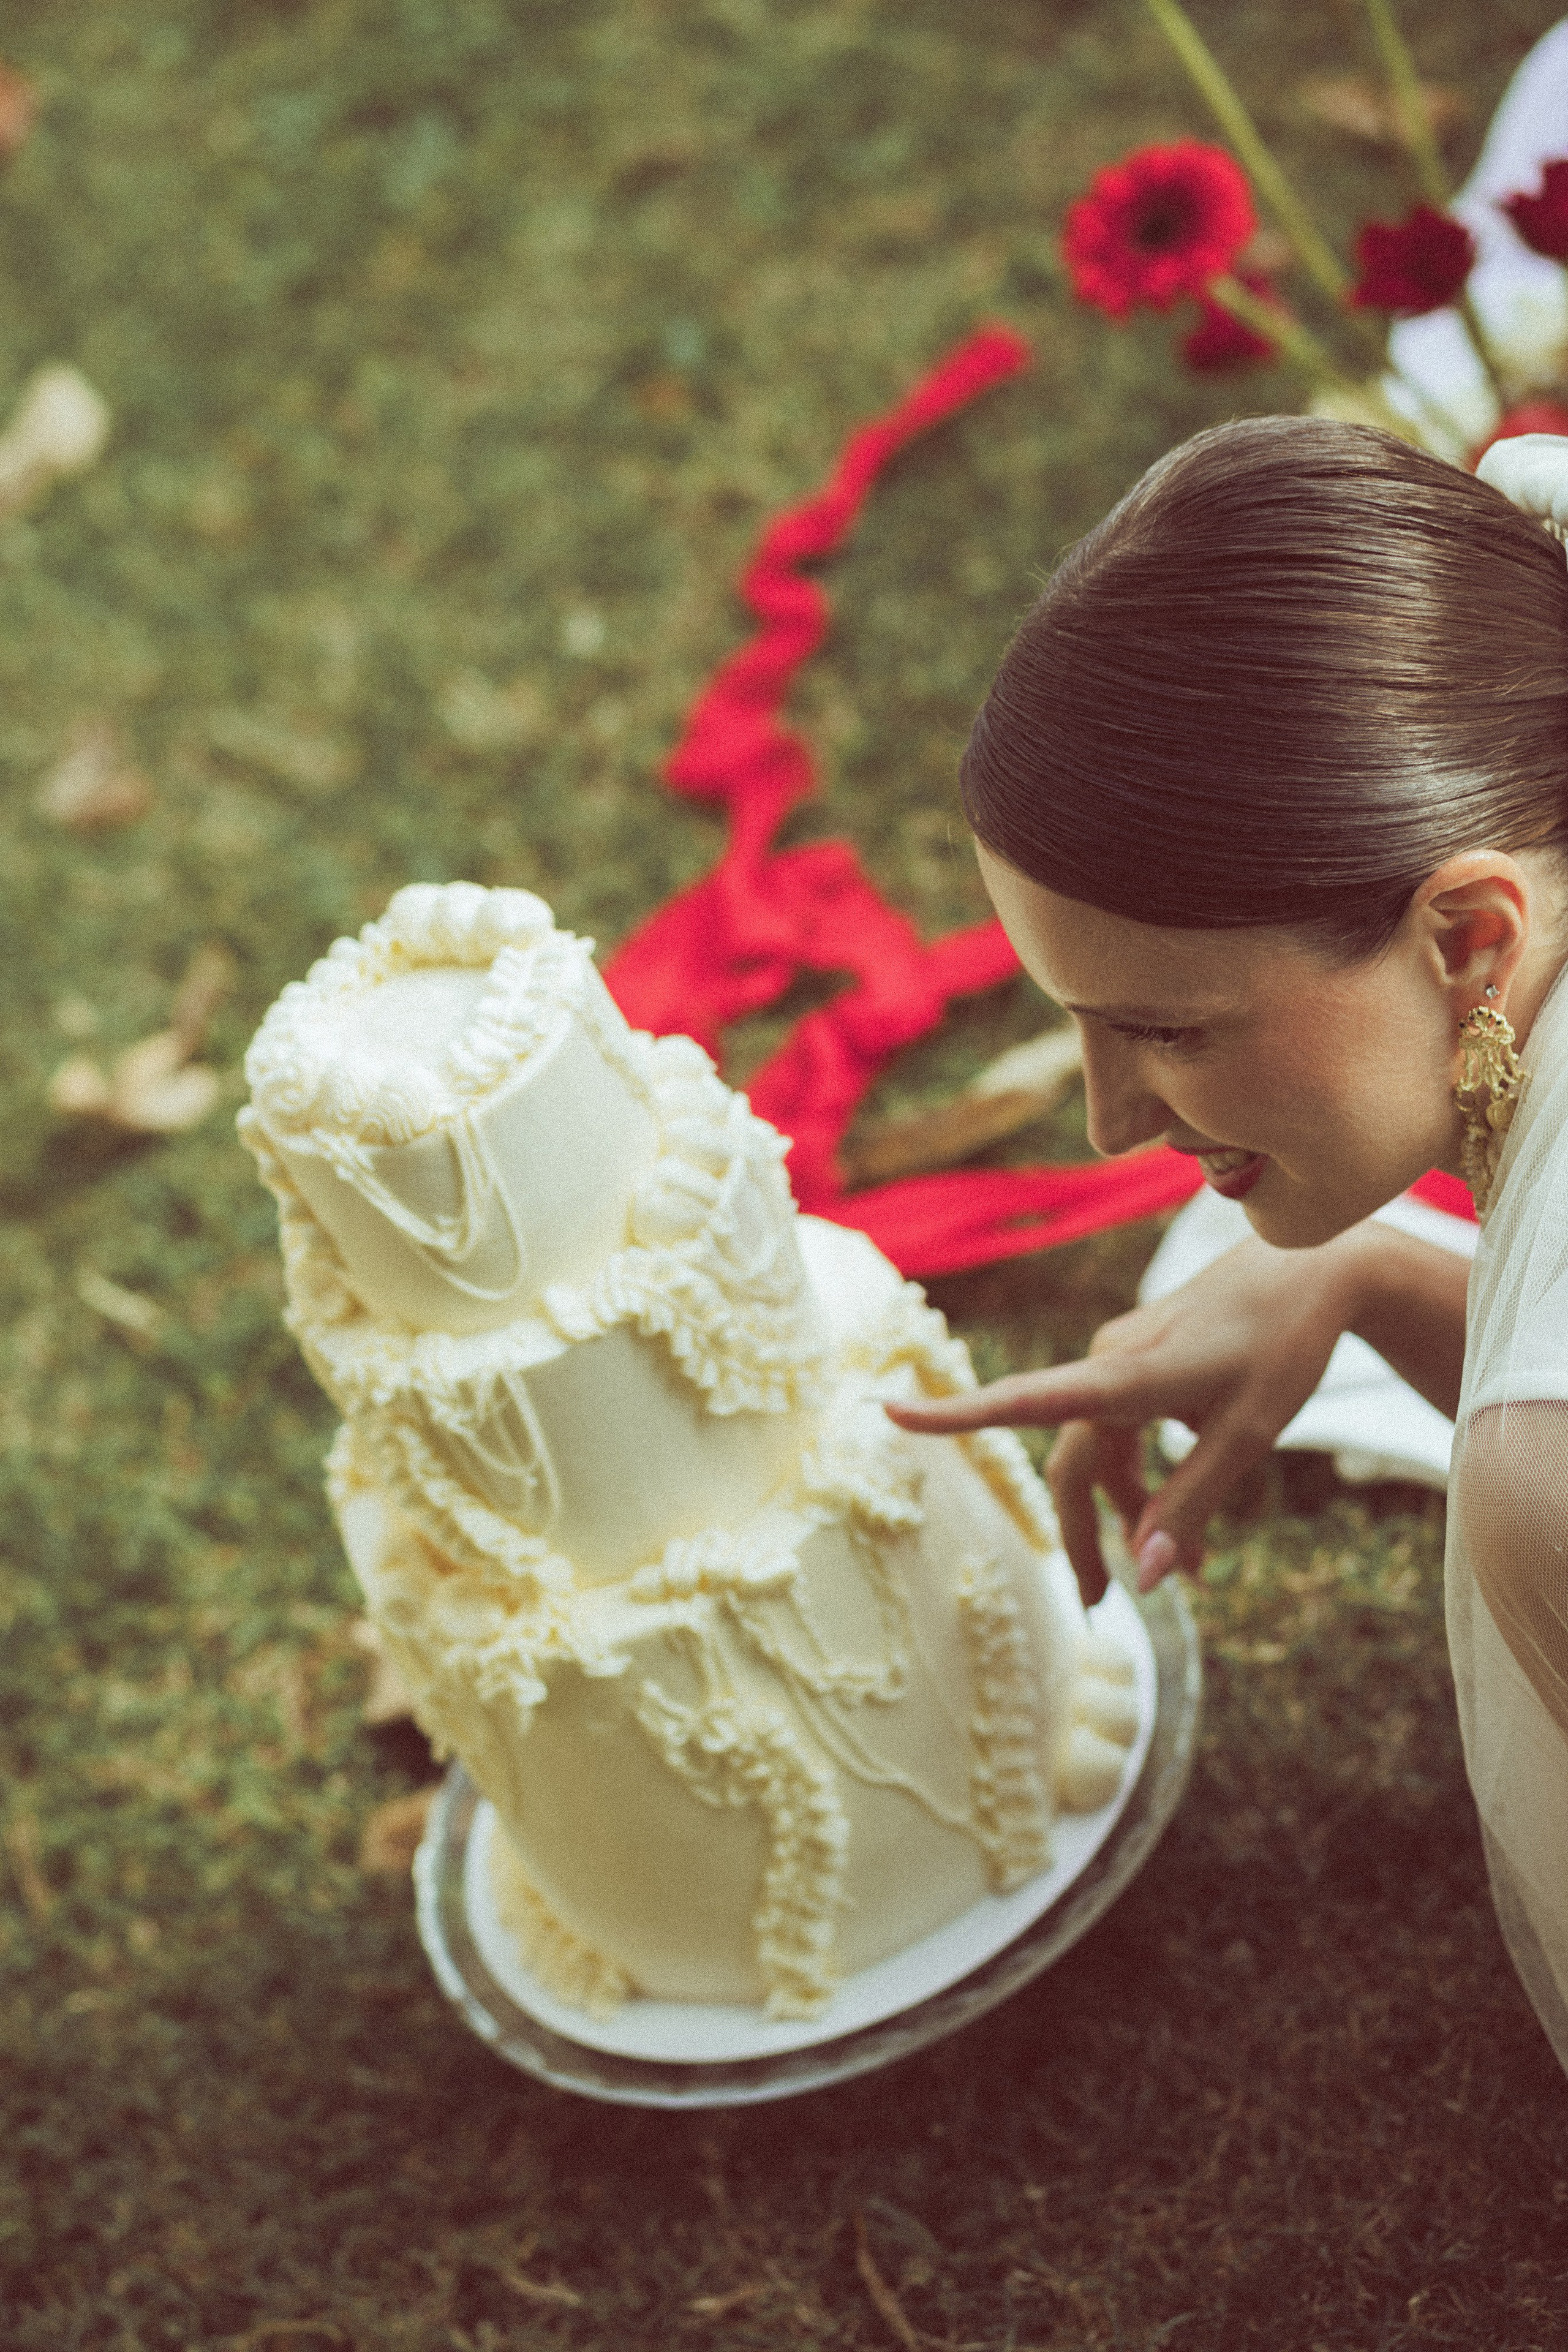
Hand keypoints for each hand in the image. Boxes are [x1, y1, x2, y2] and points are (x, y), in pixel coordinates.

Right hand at [886, 1235, 1358, 1603]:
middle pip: (1072, 1463)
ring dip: (1129, 1513)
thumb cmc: (1282, 1348)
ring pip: (1099, 1451)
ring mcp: (1120, 1357)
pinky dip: (1145, 1480)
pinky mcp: (1138, 1358)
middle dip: (1086, 1536)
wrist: (1313, 1268)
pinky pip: (1121, 1431)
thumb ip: (1192, 1504)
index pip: (1025, 1401)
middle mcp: (1108, 1362)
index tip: (889, 1412)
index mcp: (1128, 1375)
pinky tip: (1183, 1520)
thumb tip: (1146, 1578)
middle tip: (1096, 1606)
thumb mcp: (1249, 1437)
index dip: (958, 1415)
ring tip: (1188, 1572)